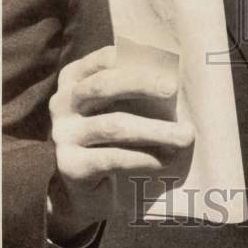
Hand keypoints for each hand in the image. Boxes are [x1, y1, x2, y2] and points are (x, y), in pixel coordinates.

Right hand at [47, 44, 194, 243]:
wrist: (83, 190)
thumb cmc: (110, 135)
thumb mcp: (114, 105)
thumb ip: (132, 87)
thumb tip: (175, 75)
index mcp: (74, 78)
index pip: (102, 60)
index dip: (131, 57)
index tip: (164, 59)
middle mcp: (62, 103)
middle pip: (102, 86)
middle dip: (141, 84)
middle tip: (173, 88)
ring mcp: (63, 135)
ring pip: (113, 126)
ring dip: (154, 130)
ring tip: (185, 136)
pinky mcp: (70, 166)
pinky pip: (112, 158)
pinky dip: (143, 158)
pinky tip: (166, 161)